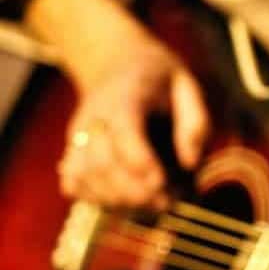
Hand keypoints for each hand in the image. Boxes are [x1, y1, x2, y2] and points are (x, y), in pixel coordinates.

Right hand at [25, 0, 209, 209]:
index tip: (161, 181)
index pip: (123, 130)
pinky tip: (126, 202)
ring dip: (120, 201)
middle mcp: (94, 117)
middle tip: (166, 203)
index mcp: (125, 96)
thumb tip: (191, 163)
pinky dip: (98, 201)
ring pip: (85, 177)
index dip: (139, 160)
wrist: (114, 64)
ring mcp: (79, 137)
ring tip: (152, 205)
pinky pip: (74, 185)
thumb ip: (195, 123)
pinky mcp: (72, 153)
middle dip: (134, 190)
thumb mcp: (187, 87)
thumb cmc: (159, 81)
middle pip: (101, 161)